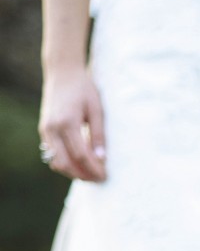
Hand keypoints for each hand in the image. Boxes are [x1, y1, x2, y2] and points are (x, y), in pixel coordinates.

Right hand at [39, 66, 106, 181]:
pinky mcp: (43, 130)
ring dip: (72, 172)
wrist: (62, 72)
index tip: (105, 176)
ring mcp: (45, 130)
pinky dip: (65, 162)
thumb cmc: (83, 88)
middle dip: (82, 175)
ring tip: (89, 173)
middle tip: (98, 178)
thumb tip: (102, 159)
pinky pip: (52, 154)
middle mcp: (53, 128)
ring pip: (56, 162)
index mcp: (68, 122)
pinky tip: (79, 163)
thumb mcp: (97, 109)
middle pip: (65, 164)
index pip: (81, 155)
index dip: (93, 169)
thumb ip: (98, 135)